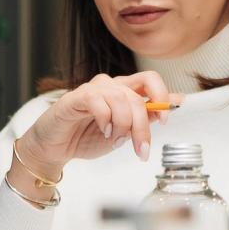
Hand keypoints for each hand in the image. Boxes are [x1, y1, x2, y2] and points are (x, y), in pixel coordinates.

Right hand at [17, 71, 180, 173]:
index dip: (163, 96)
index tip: (166, 120)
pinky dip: (105, 119)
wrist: (54, 149)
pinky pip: (98, 100)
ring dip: (124, 125)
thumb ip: (145, 118)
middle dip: (143, 124)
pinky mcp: (75, 97)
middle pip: (139, 93)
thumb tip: (174, 104)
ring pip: (121, 98)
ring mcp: (92, 89)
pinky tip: (103, 131)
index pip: (150, 80)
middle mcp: (110, 86)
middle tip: (140, 148)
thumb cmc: (84, 138)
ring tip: (115, 140)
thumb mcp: (123, 133)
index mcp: (123, 92)